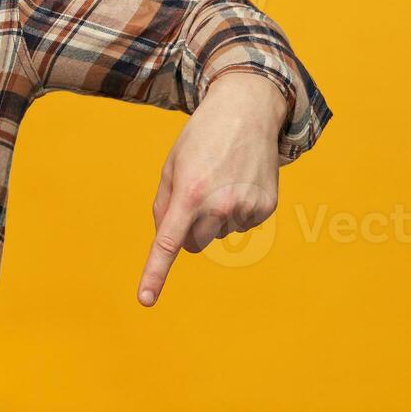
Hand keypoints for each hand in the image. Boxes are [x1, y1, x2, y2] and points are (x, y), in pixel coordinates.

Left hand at [137, 73, 286, 306]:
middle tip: (196, 197)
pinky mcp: (266, 208)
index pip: (169, 243)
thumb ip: (163, 206)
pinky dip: (238, 211)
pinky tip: (240, 183)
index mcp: (189, 193)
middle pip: (194, 245)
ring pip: (219, 235)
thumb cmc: (201, 140)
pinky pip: (242, 226)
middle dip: (190, 230)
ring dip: (215, 217)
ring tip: (222, 181)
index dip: (155, 273)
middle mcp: (219, 205)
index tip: (145, 300)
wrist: (246, 111)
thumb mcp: (171, 166)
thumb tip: (170, 241)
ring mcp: (246, 208)